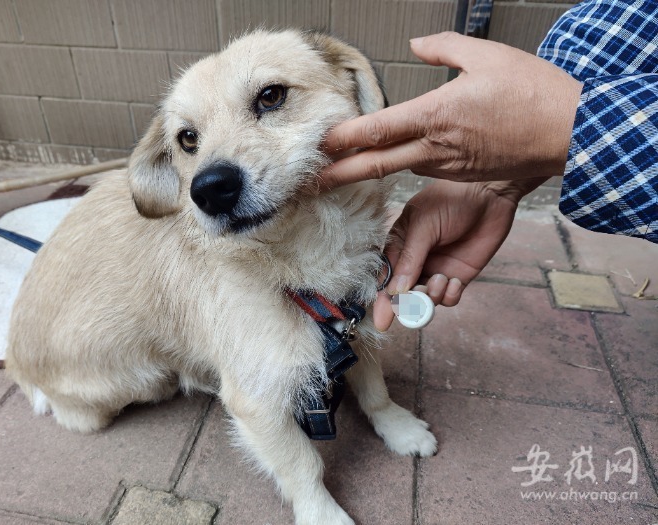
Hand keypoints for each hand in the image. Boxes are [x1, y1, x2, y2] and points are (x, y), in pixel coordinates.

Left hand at [321, 32, 581, 187]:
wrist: (568, 132)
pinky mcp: (460, 174)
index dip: (343, 140)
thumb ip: (445, 47)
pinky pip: (424, 167)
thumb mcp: (486, 56)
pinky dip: (403, 163)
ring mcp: (447, 166)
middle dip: (339, 175)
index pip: (376, 131)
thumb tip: (419, 43)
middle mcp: (435, 147)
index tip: (318, 145)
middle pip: (375, 165)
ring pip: (399, 166)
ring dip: (369, 169)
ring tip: (344, 167)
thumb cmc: (531, 93)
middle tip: (311, 183)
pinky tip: (396, 157)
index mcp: (436, 116)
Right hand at [374, 177, 546, 330]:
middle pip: (403, 294)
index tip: (382, 320)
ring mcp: (436, 269)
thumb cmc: (451, 199)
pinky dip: (449, 296)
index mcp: (399, 244)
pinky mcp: (458, 276)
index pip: (385, 276)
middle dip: (408, 304)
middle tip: (415, 307)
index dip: (383, 299)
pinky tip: (454, 282)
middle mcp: (414, 260)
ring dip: (432, 297)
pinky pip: (448, 298)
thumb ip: (410, 258)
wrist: (490, 194)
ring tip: (442, 280)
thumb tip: (396, 290)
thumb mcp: (424, 225)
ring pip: (425, 299)